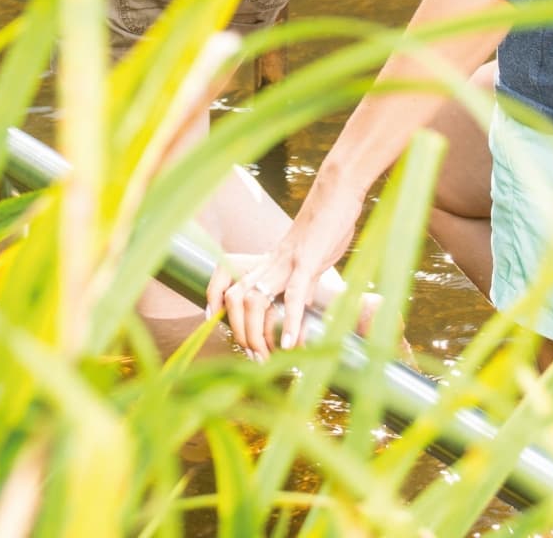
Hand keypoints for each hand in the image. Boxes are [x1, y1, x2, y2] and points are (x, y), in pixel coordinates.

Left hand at [216, 197, 360, 359]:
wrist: (335, 193)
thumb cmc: (324, 227)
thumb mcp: (308, 261)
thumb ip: (303, 284)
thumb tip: (303, 306)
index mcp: (267, 263)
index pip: (228, 285)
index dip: (216, 307)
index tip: (226, 333)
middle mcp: (269, 263)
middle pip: (235, 299)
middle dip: (240, 333)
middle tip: (256, 359)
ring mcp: (286, 262)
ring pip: (255, 300)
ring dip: (258, 333)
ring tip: (268, 358)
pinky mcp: (306, 260)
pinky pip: (294, 294)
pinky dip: (290, 321)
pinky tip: (291, 343)